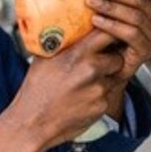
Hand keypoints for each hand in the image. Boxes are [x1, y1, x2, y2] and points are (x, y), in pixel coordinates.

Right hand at [7, 29, 124, 147]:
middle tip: (101, 60)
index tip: (109, 33)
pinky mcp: (102, 106)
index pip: (107, 33)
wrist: (33, 122)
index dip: (111, 32)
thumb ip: (64, 43)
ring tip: (86, 82)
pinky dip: (99, 95)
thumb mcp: (45, 58)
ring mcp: (98, 89)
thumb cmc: (36, 90)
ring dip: (106, 77)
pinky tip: (82, 98)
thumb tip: (71, 29)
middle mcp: (91, 70)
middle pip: (118, 56)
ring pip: (114, 77)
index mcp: (77, 54)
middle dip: (112, 57)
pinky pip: (108, 95)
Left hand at [84, 0, 150, 80]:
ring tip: (92, 2)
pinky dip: (112, 25)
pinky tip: (98, 21)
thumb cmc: (111, 33)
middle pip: (139, 0)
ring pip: (135, 16)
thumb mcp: (108, 5)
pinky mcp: (145, 51)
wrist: (107, 64)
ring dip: (110, 7)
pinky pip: (132, 34)